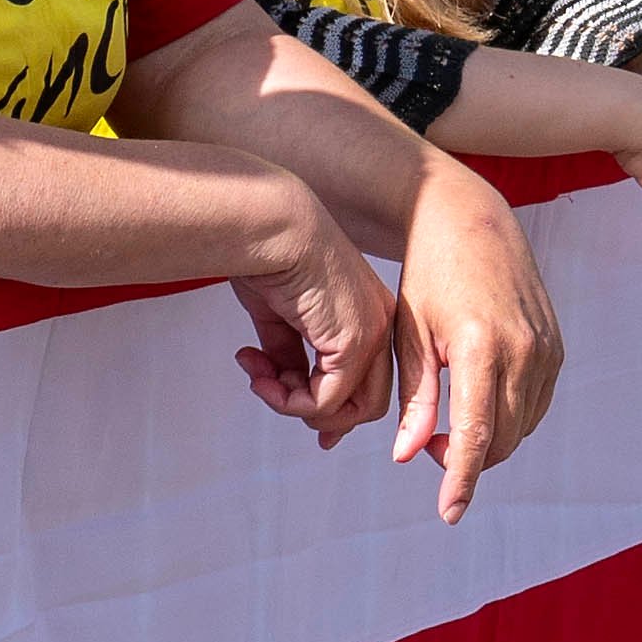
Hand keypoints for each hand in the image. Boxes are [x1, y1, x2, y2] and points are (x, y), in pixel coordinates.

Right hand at [222, 184, 405, 444]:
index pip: (367, 379)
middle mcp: (381, 324)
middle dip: (317, 414)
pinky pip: (324, 400)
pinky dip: (287, 401)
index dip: (333, 406)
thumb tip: (281, 380)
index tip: (293, 404)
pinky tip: (260, 375)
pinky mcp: (355, 344)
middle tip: (273, 396)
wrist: (272, 228)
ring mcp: (374, 335)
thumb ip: (288, 351)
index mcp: (369, 311)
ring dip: (295, 407)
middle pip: (366, 402)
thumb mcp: (282, 314)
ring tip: (260, 380)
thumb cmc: (272, 254)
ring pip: (351, 410)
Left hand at [382, 161, 557, 521]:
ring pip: (522, 426)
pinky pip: (536, 403)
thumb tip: (407, 457)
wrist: (470, 222)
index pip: (475, 435)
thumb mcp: (409, 334)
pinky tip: (477, 403)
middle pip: (503, 439)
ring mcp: (547, 349)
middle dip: (468, 460)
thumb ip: (414, 399)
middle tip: (428, 447)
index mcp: (481, 347)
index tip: (448, 513)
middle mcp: (525, 351)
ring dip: (489, 441)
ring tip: (446, 424)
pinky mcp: (557, 346)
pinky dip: (508, 418)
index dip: (460, 480)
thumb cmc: (427, 276)